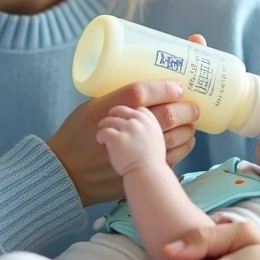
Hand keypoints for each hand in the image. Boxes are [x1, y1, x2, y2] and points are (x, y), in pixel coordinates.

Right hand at [48, 81, 197, 205]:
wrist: (66, 172)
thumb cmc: (76, 135)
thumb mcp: (90, 108)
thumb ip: (117, 100)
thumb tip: (148, 90)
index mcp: (105, 111)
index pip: (141, 93)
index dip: (164, 88)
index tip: (178, 87)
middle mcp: (121, 132)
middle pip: (165, 115)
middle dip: (186, 108)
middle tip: (193, 105)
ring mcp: (132, 154)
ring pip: (174, 138)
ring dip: (188, 128)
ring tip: (191, 122)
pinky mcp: (138, 171)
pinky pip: (171, 158)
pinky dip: (183, 147)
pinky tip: (185, 140)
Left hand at [97, 105, 165, 175]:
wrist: (147, 175)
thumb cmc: (152, 164)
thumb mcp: (157, 142)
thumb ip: (148, 131)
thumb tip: (139, 127)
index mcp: (150, 123)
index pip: (139, 110)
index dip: (130, 114)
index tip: (125, 121)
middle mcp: (139, 122)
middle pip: (121, 110)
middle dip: (113, 116)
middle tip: (108, 124)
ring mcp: (127, 128)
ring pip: (109, 120)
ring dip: (104, 126)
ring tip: (103, 135)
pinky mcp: (115, 137)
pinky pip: (103, 131)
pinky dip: (100, 136)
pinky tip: (101, 141)